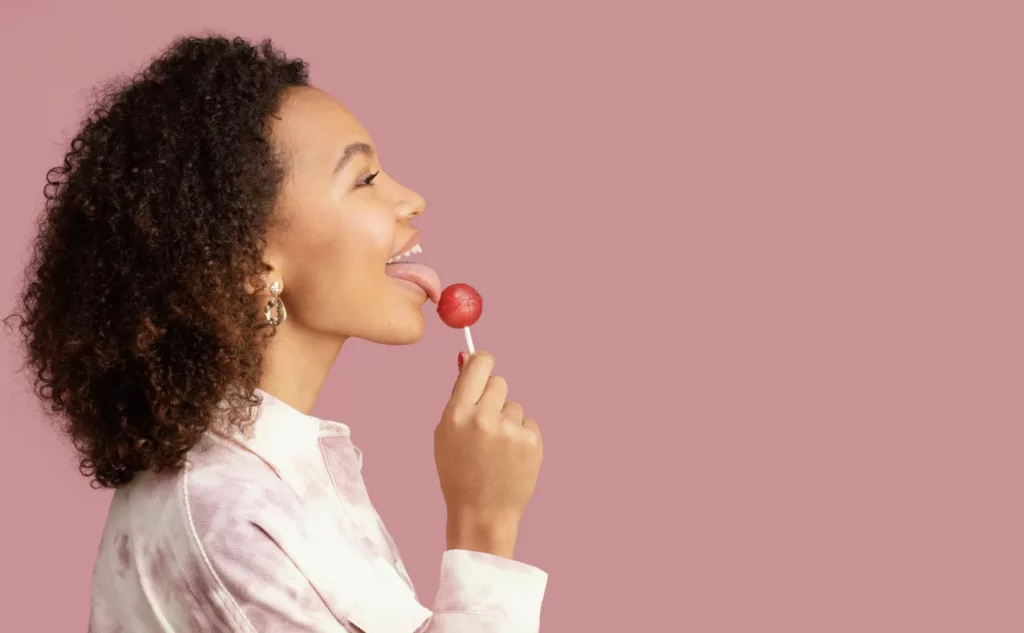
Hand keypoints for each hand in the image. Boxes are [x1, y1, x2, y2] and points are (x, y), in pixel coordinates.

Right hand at [434, 351, 542, 558]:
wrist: (481, 513)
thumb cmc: (459, 473)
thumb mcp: (445, 434)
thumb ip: (459, 397)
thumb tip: (468, 358)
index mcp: (456, 414)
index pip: (478, 366)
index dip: (483, 362)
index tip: (485, 366)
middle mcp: (483, 418)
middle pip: (499, 382)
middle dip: (494, 397)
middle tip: (488, 424)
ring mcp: (509, 430)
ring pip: (514, 406)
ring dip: (508, 421)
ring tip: (497, 450)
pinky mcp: (531, 442)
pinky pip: (528, 424)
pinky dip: (522, 437)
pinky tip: (511, 458)